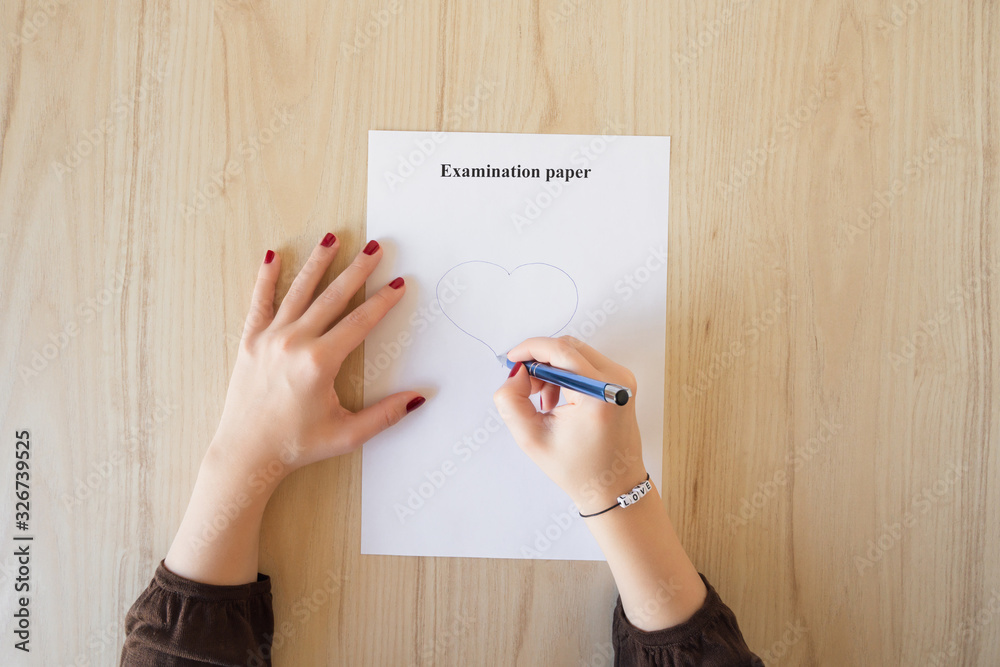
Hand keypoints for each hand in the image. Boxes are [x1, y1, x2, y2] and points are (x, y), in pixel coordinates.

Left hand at [166, 234, 423, 584]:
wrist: (246, 454)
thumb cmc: (296, 446)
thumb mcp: (348, 434)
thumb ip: (386, 415)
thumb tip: (420, 397)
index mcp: (319, 362)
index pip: (359, 322)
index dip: (382, 301)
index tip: (398, 283)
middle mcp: (294, 342)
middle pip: (333, 297)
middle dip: (358, 270)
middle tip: (376, 248)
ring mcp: (269, 338)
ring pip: (298, 291)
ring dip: (318, 263)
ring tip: (333, 237)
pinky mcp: (250, 342)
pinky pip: (259, 302)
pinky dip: (266, 278)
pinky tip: (273, 255)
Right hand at [493, 336, 646, 513]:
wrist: (614, 487)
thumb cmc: (576, 469)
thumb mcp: (531, 438)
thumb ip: (511, 401)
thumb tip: (516, 371)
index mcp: (599, 395)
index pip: (561, 351)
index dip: (530, 349)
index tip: (511, 359)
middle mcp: (617, 380)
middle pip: (568, 348)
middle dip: (540, 361)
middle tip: (524, 387)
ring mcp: (623, 379)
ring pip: (576, 353)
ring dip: (552, 369)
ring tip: (544, 402)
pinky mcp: (622, 382)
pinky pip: (586, 364)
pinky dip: (566, 375)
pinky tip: (559, 400)